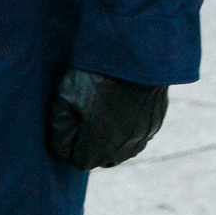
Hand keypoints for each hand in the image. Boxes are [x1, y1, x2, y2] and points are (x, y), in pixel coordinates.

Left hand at [46, 69, 169, 170]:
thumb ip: (59, 125)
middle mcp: (127, 145)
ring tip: (99, 117)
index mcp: (103, 141)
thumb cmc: (96, 72)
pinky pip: (138, 138)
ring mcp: (144, 134)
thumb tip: (60, 146)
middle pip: (102, 160)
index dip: (68, 148)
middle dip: (88, 147)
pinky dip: (126, 132)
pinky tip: (118, 111)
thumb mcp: (66, 94)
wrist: (136, 52)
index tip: (66, 129)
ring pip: (122, 152)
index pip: (80, 162)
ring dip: (109, 142)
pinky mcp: (156, 122)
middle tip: (80, 122)